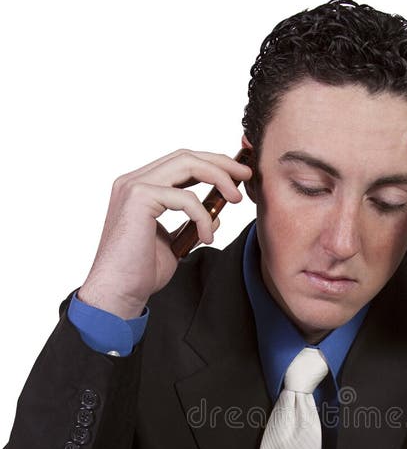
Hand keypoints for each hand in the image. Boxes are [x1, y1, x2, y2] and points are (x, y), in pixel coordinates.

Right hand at [78, 150, 252, 318]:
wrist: (119, 292)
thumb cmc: (140, 272)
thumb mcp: (175, 244)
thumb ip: (191, 225)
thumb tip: (216, 215)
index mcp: (140, 188)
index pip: (180, 163)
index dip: (211, 164)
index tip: (237, 175)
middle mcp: (134, 181)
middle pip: (185, 156)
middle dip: (220, 162)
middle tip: (246, 174)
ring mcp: (134, 187)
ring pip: (186, 164)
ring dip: (218, 177)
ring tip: (236, 198)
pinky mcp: (138, 198)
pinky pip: (185, 198)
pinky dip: (203, 216)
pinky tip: (207, 236)